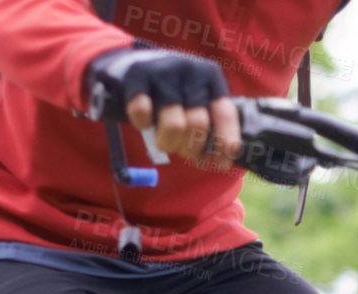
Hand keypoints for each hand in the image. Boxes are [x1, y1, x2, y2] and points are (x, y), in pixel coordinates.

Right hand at [85, 47, 240, 170]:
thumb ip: (210, 127)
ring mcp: (164, 71)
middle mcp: (190, 70)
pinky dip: (142, 124)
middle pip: (198, 124)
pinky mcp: (137, 75)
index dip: (225, 144)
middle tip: (181, 149)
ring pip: (174, 125)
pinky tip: (144, 122)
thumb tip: (220, 162)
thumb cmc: (172, 95)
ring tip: (164, 141)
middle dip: (190, 148)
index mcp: (211, 78)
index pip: (225, 114)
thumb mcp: (197, 102)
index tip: (219, 165)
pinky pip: (143, 112)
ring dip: (168, 143)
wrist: (131, 65)